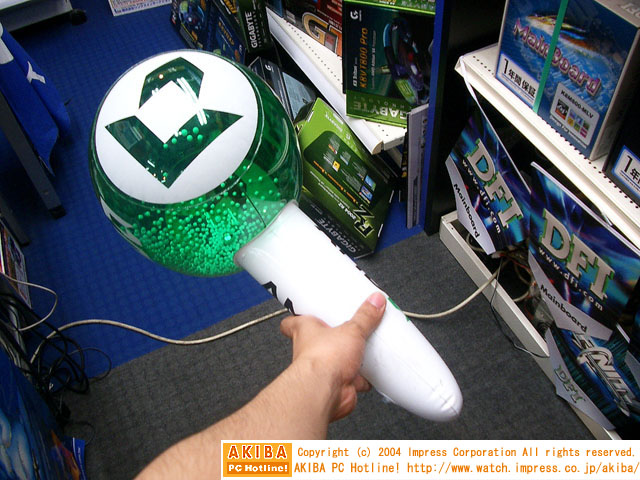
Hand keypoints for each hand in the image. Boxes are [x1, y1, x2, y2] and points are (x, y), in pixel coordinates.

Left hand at [280, 292, 385, 421]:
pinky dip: (362, 376)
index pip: (293, 321)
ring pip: (336, 360)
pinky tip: (372, 371)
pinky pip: (351, 378)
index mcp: (305, 330)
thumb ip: (364, 316)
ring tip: (364, 347)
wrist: (325, 390)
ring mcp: (322, 368)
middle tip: (346, 328)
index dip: (299, 316)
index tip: (308, 311)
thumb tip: (374, 301)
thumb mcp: (350, 329)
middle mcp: (310, 350)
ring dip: (349, 357)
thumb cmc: (323, 358)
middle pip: (320, 340)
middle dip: (333, 337)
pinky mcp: (337, 383)